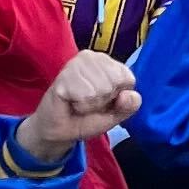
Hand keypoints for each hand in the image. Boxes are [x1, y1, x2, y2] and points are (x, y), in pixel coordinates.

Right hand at [16, 50, 140, 162]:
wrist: (58, 132)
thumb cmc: (86, 118)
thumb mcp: (114, 115)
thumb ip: (128, 106)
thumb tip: (130, 95)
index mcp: (108, 62)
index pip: (128, 79)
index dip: (118, 97)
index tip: (103, 101)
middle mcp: (92, 56)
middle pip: (115, 83)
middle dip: (103, 101)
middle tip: (88, 103)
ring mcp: (76, 63)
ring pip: (101, 88)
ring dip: (90, 104)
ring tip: (79, 103)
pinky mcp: (63, 75)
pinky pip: (85, 94)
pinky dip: (80, 105)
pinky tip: (70, 102)